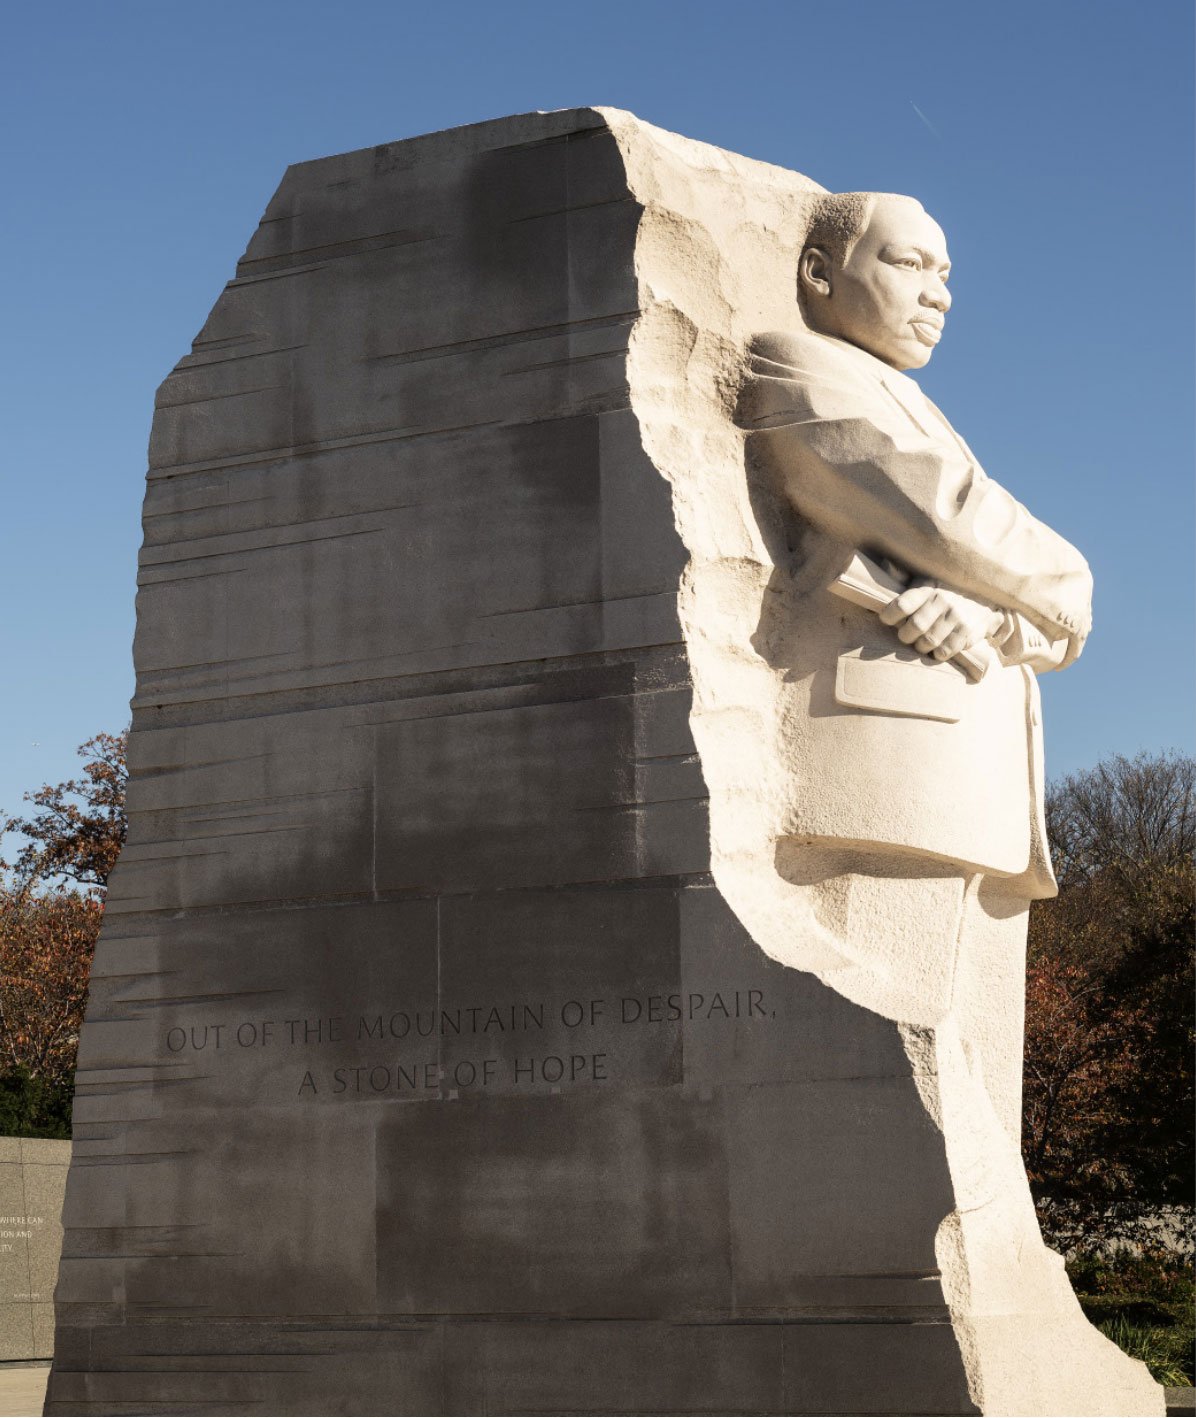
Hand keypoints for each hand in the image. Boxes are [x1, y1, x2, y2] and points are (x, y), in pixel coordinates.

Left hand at [878, 582, 1003, 663]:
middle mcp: (943, 601)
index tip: (886, 620)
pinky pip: (945, 651)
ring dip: (920, 647)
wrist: (983, 603)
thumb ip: (906, 589)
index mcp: (928, 589)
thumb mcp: (927, 585)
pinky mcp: (967, 633)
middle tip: (906, 636)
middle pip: (914, 627)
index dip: (889, 616)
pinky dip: (936, 655)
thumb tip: (877, 587)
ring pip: (928, 642)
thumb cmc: (943, 597)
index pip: (902, 605)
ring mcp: (956, 617)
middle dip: (905, 636)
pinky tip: (936, 650)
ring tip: (921, 644)